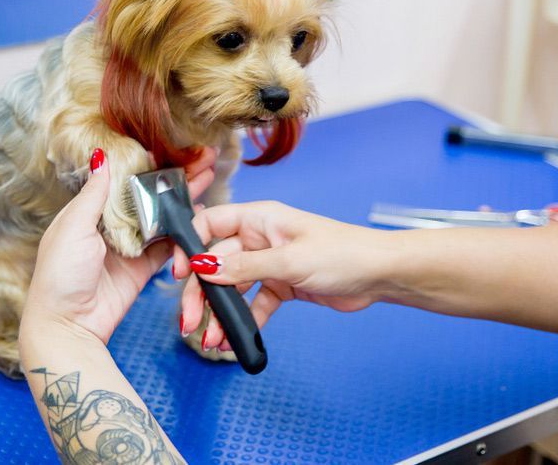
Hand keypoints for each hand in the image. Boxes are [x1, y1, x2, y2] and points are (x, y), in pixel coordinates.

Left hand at [20, 146, 218, 344]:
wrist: (67, 326)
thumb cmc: (59, 275)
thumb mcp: (72, 227)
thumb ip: (93, 194)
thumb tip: (101, 156)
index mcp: (90, 211)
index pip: (125, 179)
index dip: (150, 164)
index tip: (175, 147)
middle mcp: (111, 226)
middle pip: (149, 196)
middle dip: (176, 178)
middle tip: (204, 158)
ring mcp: (130, 247)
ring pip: (163, 218)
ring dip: (184, 200)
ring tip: (208, 178)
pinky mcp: (143, 269)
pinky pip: (168, 247)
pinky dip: (184, 233)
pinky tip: (201, 216)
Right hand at [172, 201, 390, 350]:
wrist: (379, 275)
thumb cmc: (343, 252)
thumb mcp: (289, 260)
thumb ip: (244, 267)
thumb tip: (203, 267)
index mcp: (259, 218)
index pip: (210, 224)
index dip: (189, 246)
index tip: (179, 273)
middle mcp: (260, 238)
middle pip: (216, 263)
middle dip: (201, 293)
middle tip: (190, 322)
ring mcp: (270, 263)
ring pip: (232, 287)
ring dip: (220, 313)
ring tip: (211, 339)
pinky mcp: (282, 285)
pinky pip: (254, 304)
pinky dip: (244, 321)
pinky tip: (235, 340)